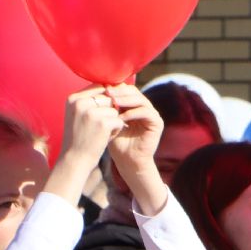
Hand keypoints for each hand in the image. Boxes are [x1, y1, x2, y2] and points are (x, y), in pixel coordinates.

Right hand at [46, 88, 124, 206]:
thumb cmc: (79, 136)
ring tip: (100, 132)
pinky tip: (105, 137)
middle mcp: (81, 103)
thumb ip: (90, 99)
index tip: (102, 113)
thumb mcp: (78, 114)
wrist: (74, 160)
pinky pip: (119, 120)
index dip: (106, 99)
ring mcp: (92, 112)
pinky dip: (116, 129)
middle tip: (99, 126)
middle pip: (108, 97)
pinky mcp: (103, 123)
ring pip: (115, 109)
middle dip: (109, 110)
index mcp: (73, 98)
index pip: (99, 87)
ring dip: (113, 120)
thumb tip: (110, 85)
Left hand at [106, 85, 169, 215]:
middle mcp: (144, 107)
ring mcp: (152, 114)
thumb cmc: (115, 143)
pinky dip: (134, 113)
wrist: (127, 161)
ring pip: (141, 100)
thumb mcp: (108, 122)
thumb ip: (105, 109)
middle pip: (134, 91)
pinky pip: (147, 112)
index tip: (101, 90)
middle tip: (107, 93)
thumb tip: (93, 92)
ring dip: (126, 100)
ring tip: (113, 102)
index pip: (125, 90)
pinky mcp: (157, 123)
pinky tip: (121, 117)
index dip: (114, 88)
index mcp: (133, 105)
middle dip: (120, 92)